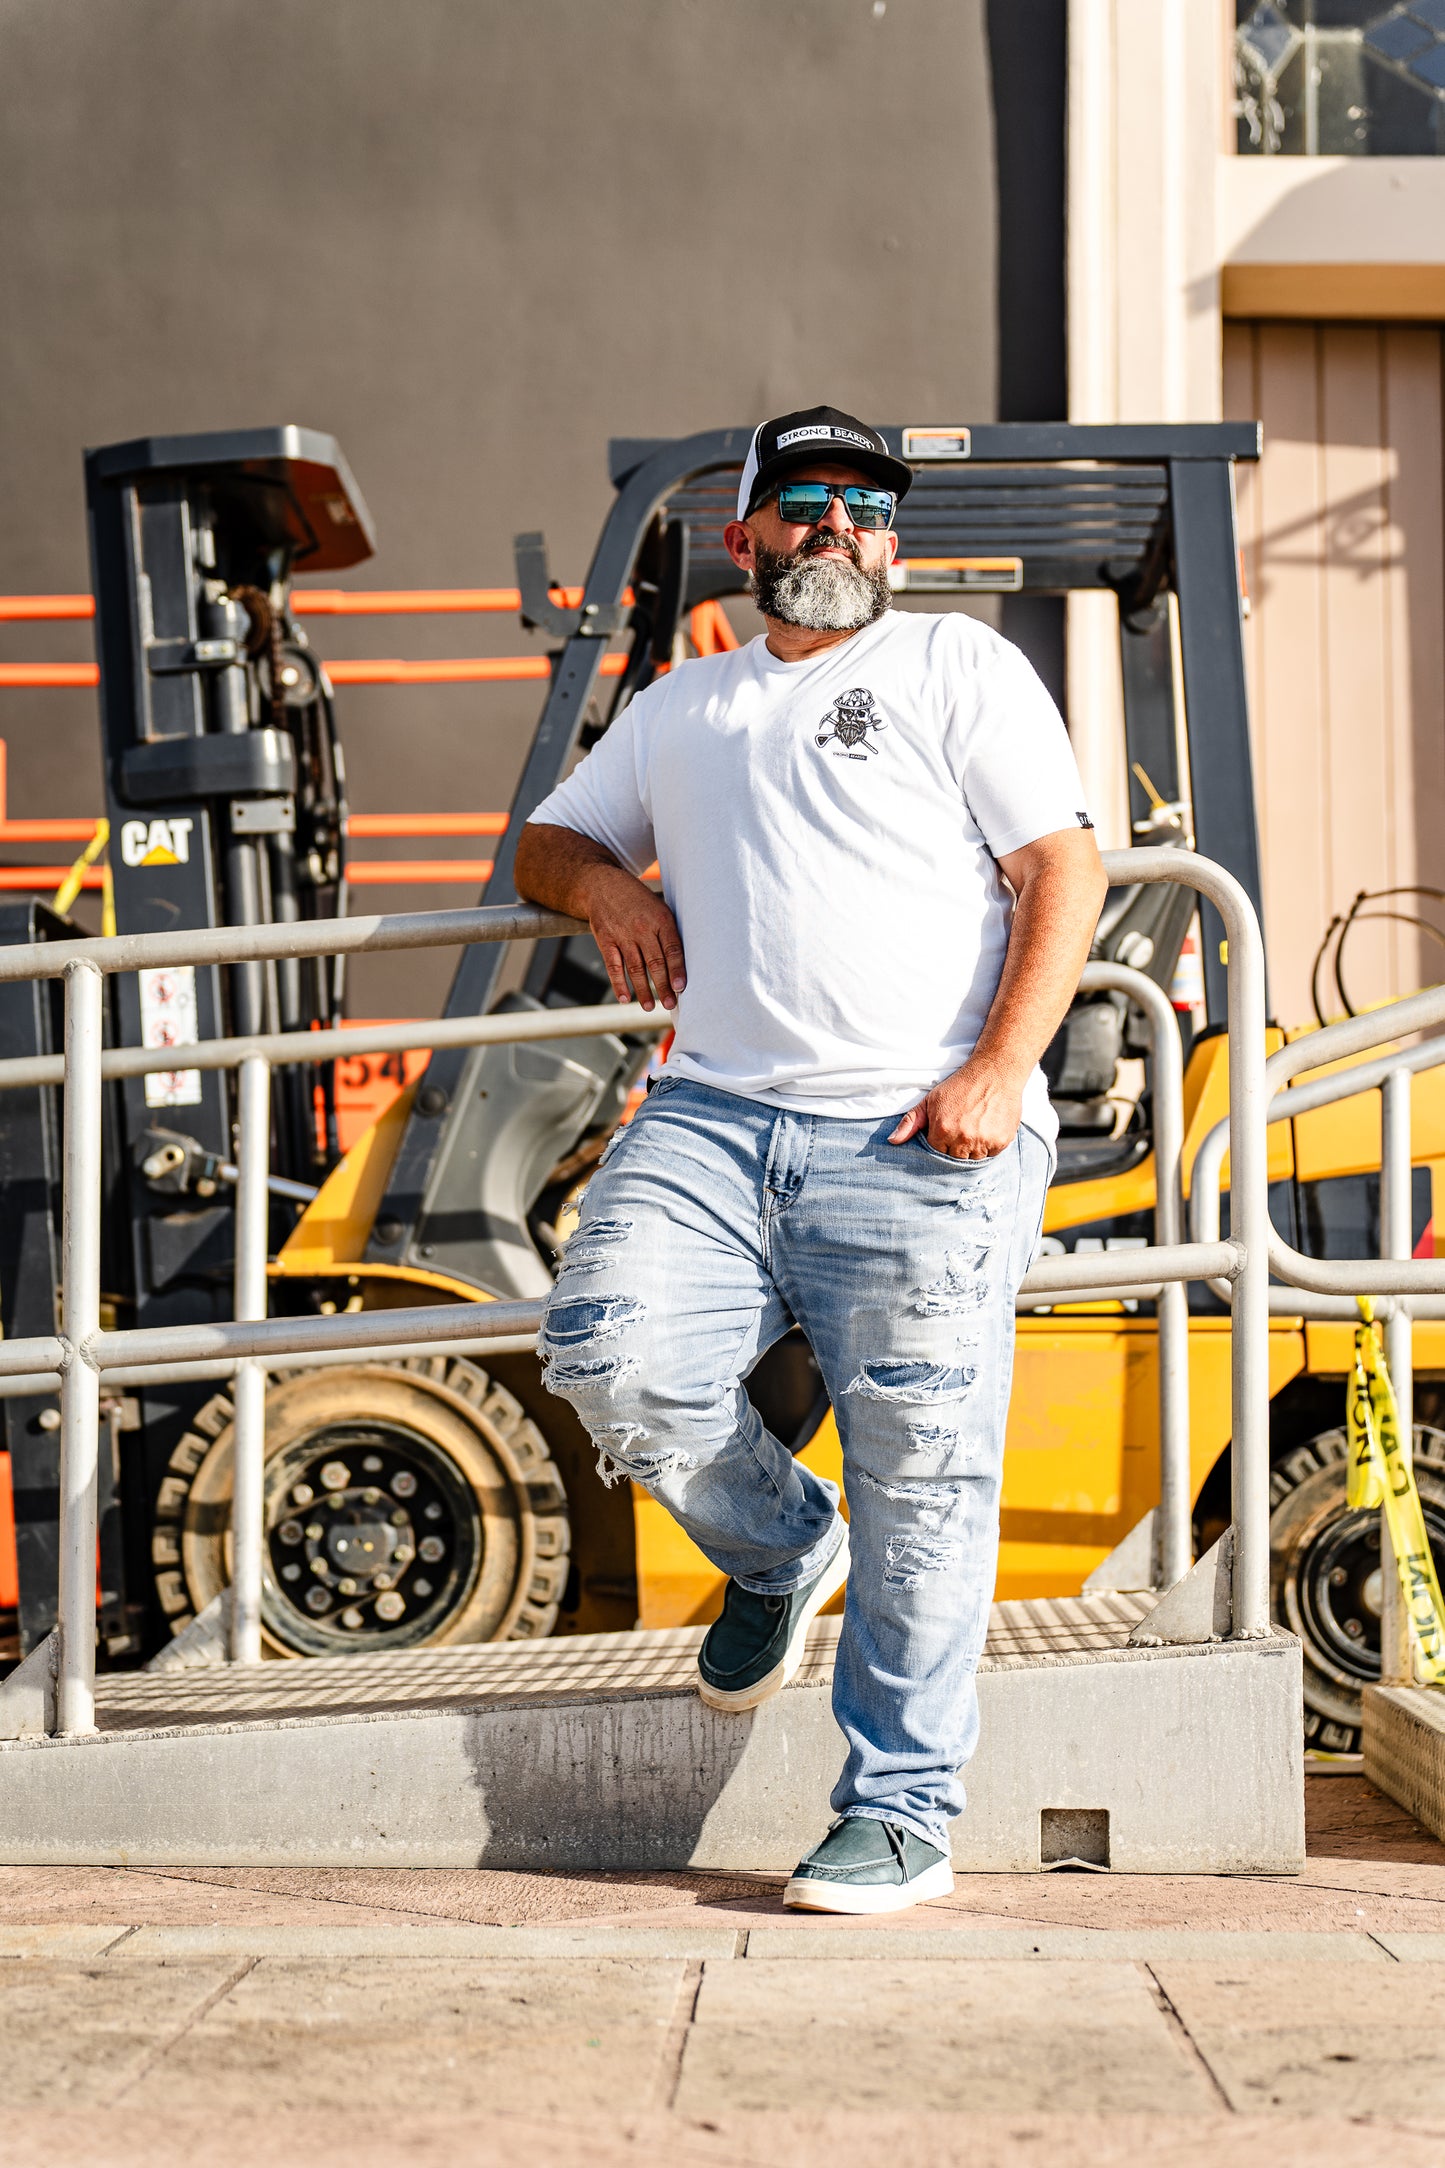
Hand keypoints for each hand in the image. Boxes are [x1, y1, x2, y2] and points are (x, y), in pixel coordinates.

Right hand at [584, 865, 685, 1011]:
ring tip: (650, 1007)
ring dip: (643, 990)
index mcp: (661, 919)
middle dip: (663, 986)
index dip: (677, 969)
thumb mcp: (659, 908)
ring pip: (635, 968)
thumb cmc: (638, 901)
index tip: (681, 987)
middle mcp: (642, 927)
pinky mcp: (605, 940)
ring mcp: (622, 934)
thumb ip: (669, 932)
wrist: (603, 885)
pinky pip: (614, 966)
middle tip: (670, 1004)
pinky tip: (625, 998)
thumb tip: (683, 964)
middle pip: (655, 962)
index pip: (672, 949)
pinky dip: (619, 984)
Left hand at [888, 1058, 1023, 1159]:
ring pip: (974, 1160)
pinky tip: (987, 1129)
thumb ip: (911, 1122)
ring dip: (973, 1150)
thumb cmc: (960, 1086)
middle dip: (956, 1150)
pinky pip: (991, 1155)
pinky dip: (989, 1146)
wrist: (994, 1072)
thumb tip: (892, 1141)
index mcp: (943, 1130)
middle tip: (962, 1131)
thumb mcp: (931, 1100)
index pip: (936, 1154)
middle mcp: (963, 1138)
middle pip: (955, 1160)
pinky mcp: (1001, 1141)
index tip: (947, 1135)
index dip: (940, 1145)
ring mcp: (984, 1141)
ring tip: (974, 1130)